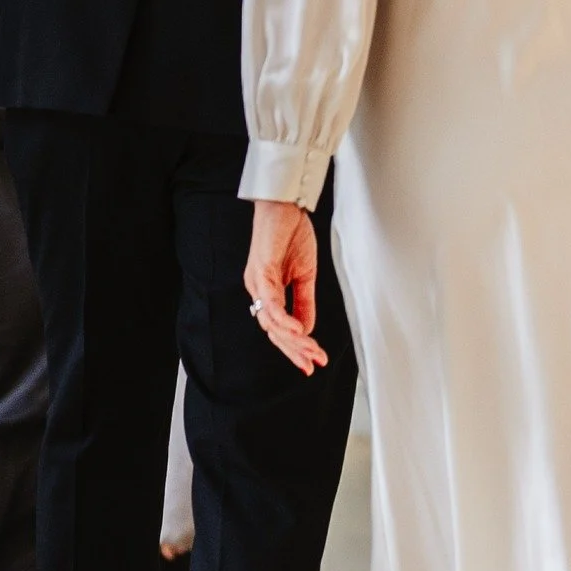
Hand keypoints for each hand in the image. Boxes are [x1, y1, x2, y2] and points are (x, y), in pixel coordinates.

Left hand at [243, 199, 329, 374]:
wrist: (284, 206)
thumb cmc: (292, 235)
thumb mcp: (305, 275)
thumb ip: (304, 303)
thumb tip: (306, 330)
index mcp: (267, 292)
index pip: (279, 328)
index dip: (295, 348)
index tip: (312, 364)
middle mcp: (258, 290)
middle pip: (273, 331)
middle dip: (295, 351)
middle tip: (313, 365)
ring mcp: (257, 282)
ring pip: (272, 321)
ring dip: (294, 340)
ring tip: (312, 351)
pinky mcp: (262, 271)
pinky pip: (273, 302)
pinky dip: (285, 318)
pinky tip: (299, 330)